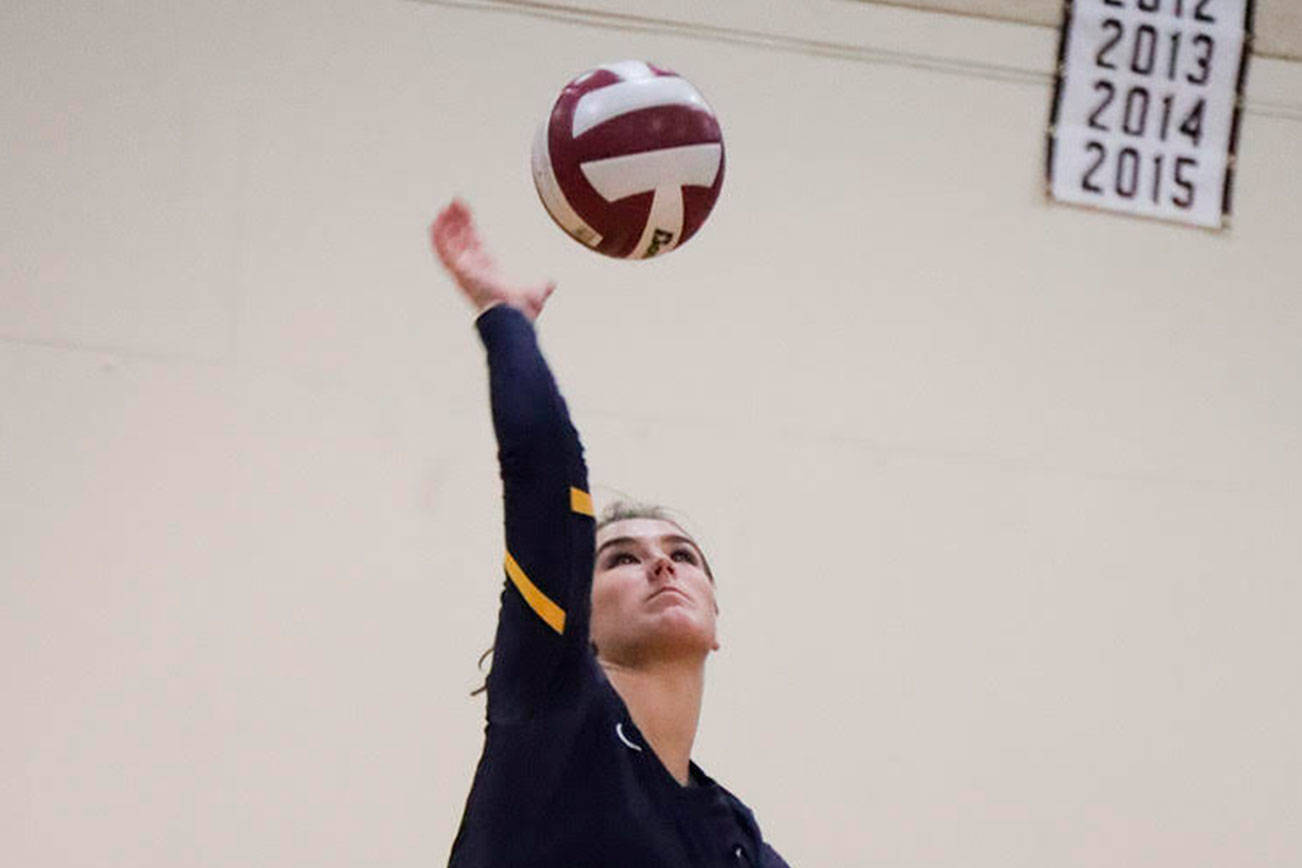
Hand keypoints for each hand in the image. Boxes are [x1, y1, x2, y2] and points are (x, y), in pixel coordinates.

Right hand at [430, 199, 555, 320]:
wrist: (514, 317)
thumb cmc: (521, 311)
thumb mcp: (536, 292)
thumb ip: (542, 286)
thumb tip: (551, 284)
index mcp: (488, 270)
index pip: (475, 243)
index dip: (470, 228)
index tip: (466, 214)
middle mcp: (474, 270)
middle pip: (462, 239)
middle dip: (458, 220)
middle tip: (455, 202)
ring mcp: (464, 270)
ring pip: (451, 243)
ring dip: (447, 225)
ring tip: (446, 206)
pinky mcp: (459, 271)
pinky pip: (444, 252)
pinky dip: (438, 237)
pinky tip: (435, 222)